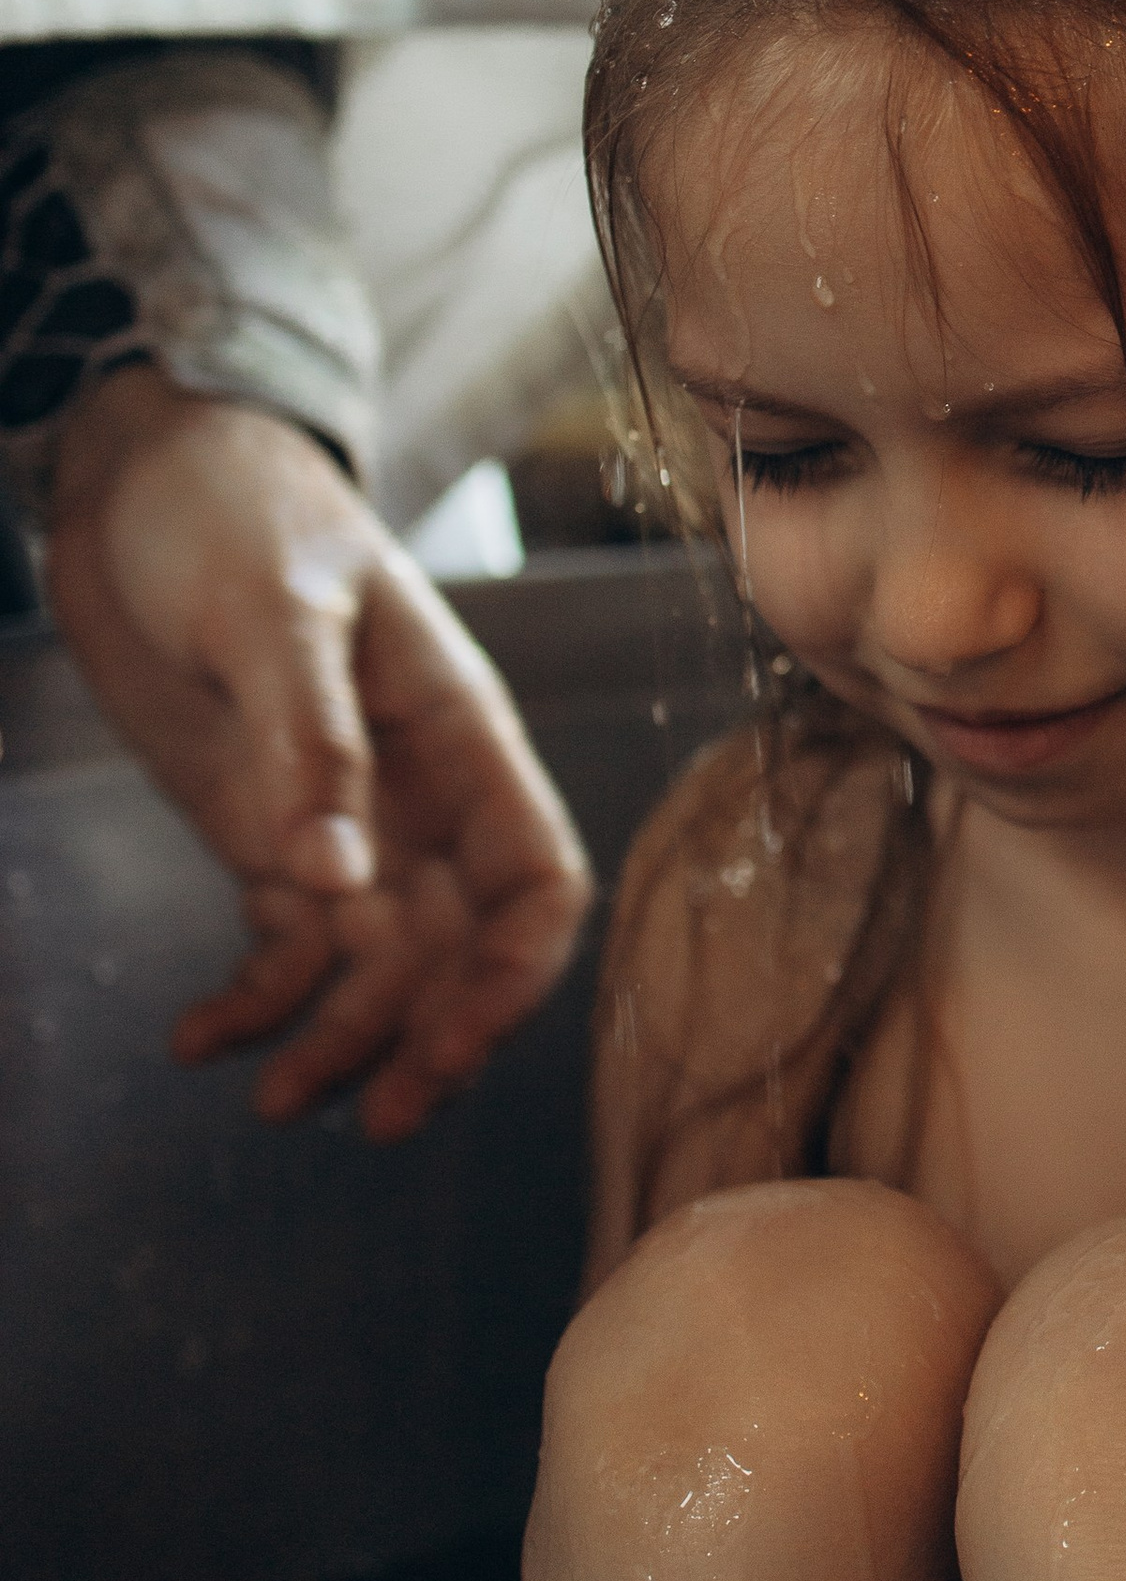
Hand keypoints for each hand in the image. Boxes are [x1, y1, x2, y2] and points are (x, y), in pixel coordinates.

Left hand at [44, 369, 592, 1138]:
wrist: (138, 465)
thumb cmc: (230, 506)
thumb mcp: (272, 606)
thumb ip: (308, 741)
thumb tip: (334, 882)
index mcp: (458, 732)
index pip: (533, 878)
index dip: (511, 976)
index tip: (448, 1044)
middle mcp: (416, 794)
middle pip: (458, 951)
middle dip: (424, 1041)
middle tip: (367, 1115)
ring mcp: (342, 820)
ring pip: (371, 969)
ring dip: (335, 1042)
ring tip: (272, 1100)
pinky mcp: (266, 834)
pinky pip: (282, 949)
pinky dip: (251, 1005)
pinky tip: (197, 1040)